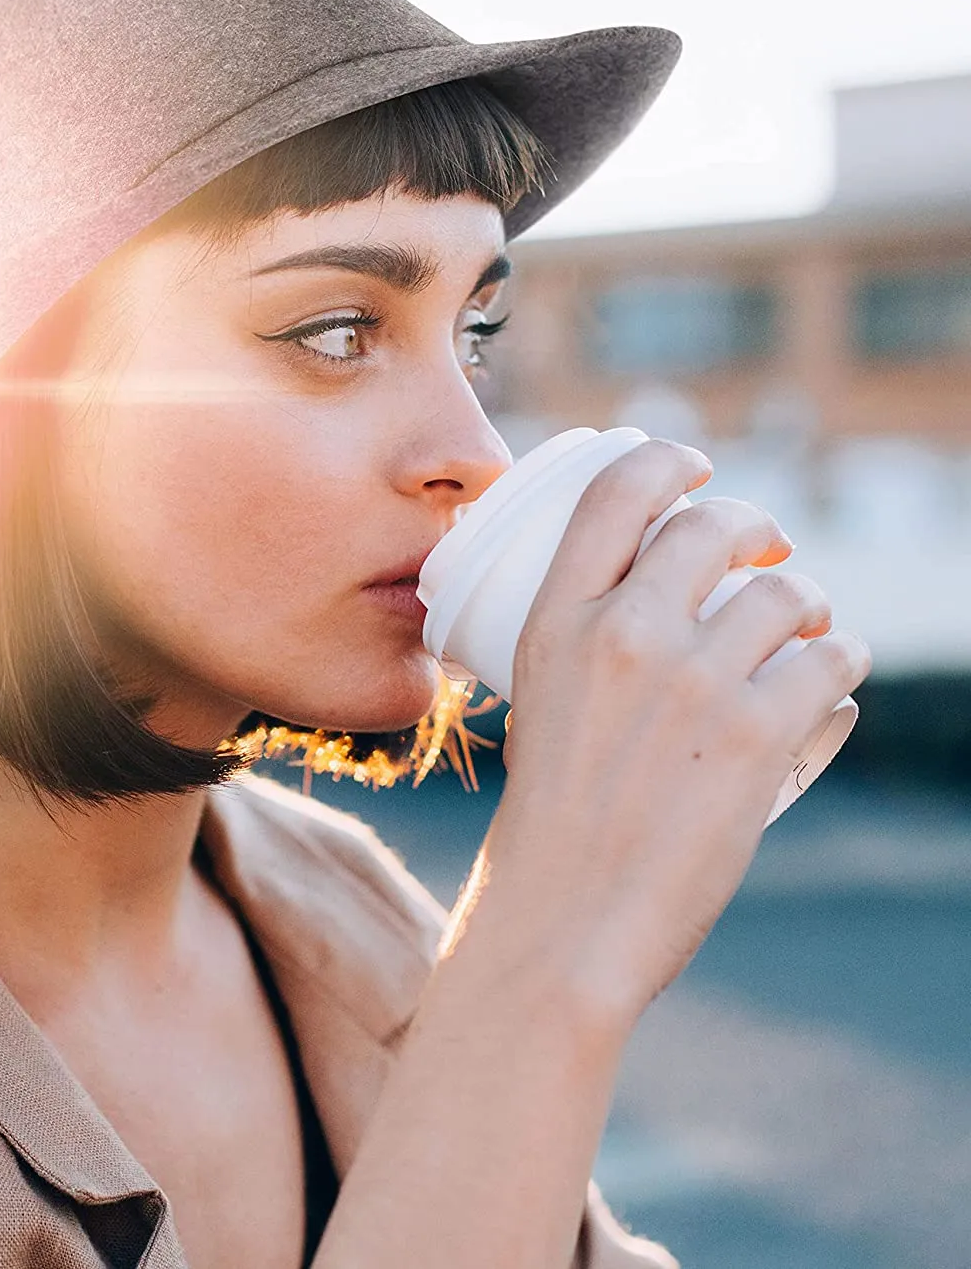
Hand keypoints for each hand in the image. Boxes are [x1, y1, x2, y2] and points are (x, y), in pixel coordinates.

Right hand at [481, 438, 870, 1029]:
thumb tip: (657, 609)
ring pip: (790, 595)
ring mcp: (695, 681)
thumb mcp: (540, 705)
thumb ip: (587, 648)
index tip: (695, 468)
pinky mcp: (760, 734)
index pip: (617, 491)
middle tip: (768, 557)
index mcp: (556, 621)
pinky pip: (833, 665)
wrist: (566, 921)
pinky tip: (827, 692)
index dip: (667, 460)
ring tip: (806, 637)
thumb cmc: (549, 823)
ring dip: (810, 610)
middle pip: (716, 525)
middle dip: (757, 530)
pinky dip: (839, 673)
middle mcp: (624, 634)